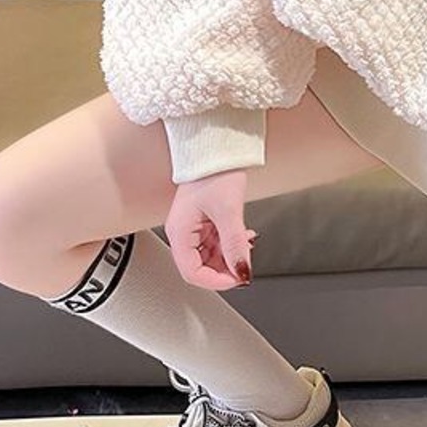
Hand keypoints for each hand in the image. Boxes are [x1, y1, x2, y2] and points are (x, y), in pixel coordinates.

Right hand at [164, 168, 259, 289]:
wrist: (216, 146)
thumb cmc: (214, 171)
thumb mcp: (229, 211)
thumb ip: (235, 245)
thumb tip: (242, 271)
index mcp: (180, 232)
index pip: (192, 272)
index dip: (216, 281)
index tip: (238, 279)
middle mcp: (183, 231)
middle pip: (200, 266)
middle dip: (225, 269)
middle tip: (245, 265)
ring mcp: (193, 225)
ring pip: (210, 255)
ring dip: (230, 256)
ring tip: (247, 247)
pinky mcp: (204, 218)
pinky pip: (215, 241)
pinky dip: (231, 243)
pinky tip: (244, 238)